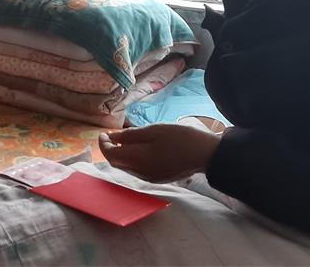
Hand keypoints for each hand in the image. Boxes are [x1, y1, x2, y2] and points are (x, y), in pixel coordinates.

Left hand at [99, 124, 221, 182]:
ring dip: (121, 156)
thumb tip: (111, 138)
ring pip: (126, 168)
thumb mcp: (154, 131)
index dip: (103, 144)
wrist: (206, 154)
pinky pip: (137, 171)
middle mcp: (140, 173)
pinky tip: (138, 150)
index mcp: (139, 159)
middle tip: (111, 136)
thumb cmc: (181, 138)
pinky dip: (131, 160)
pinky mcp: (157, 179)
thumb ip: (130, 136)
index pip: (111, 155)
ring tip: (124, 141)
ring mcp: (149, 178)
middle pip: (117, 163)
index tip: (103, 133)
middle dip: (110, 150)